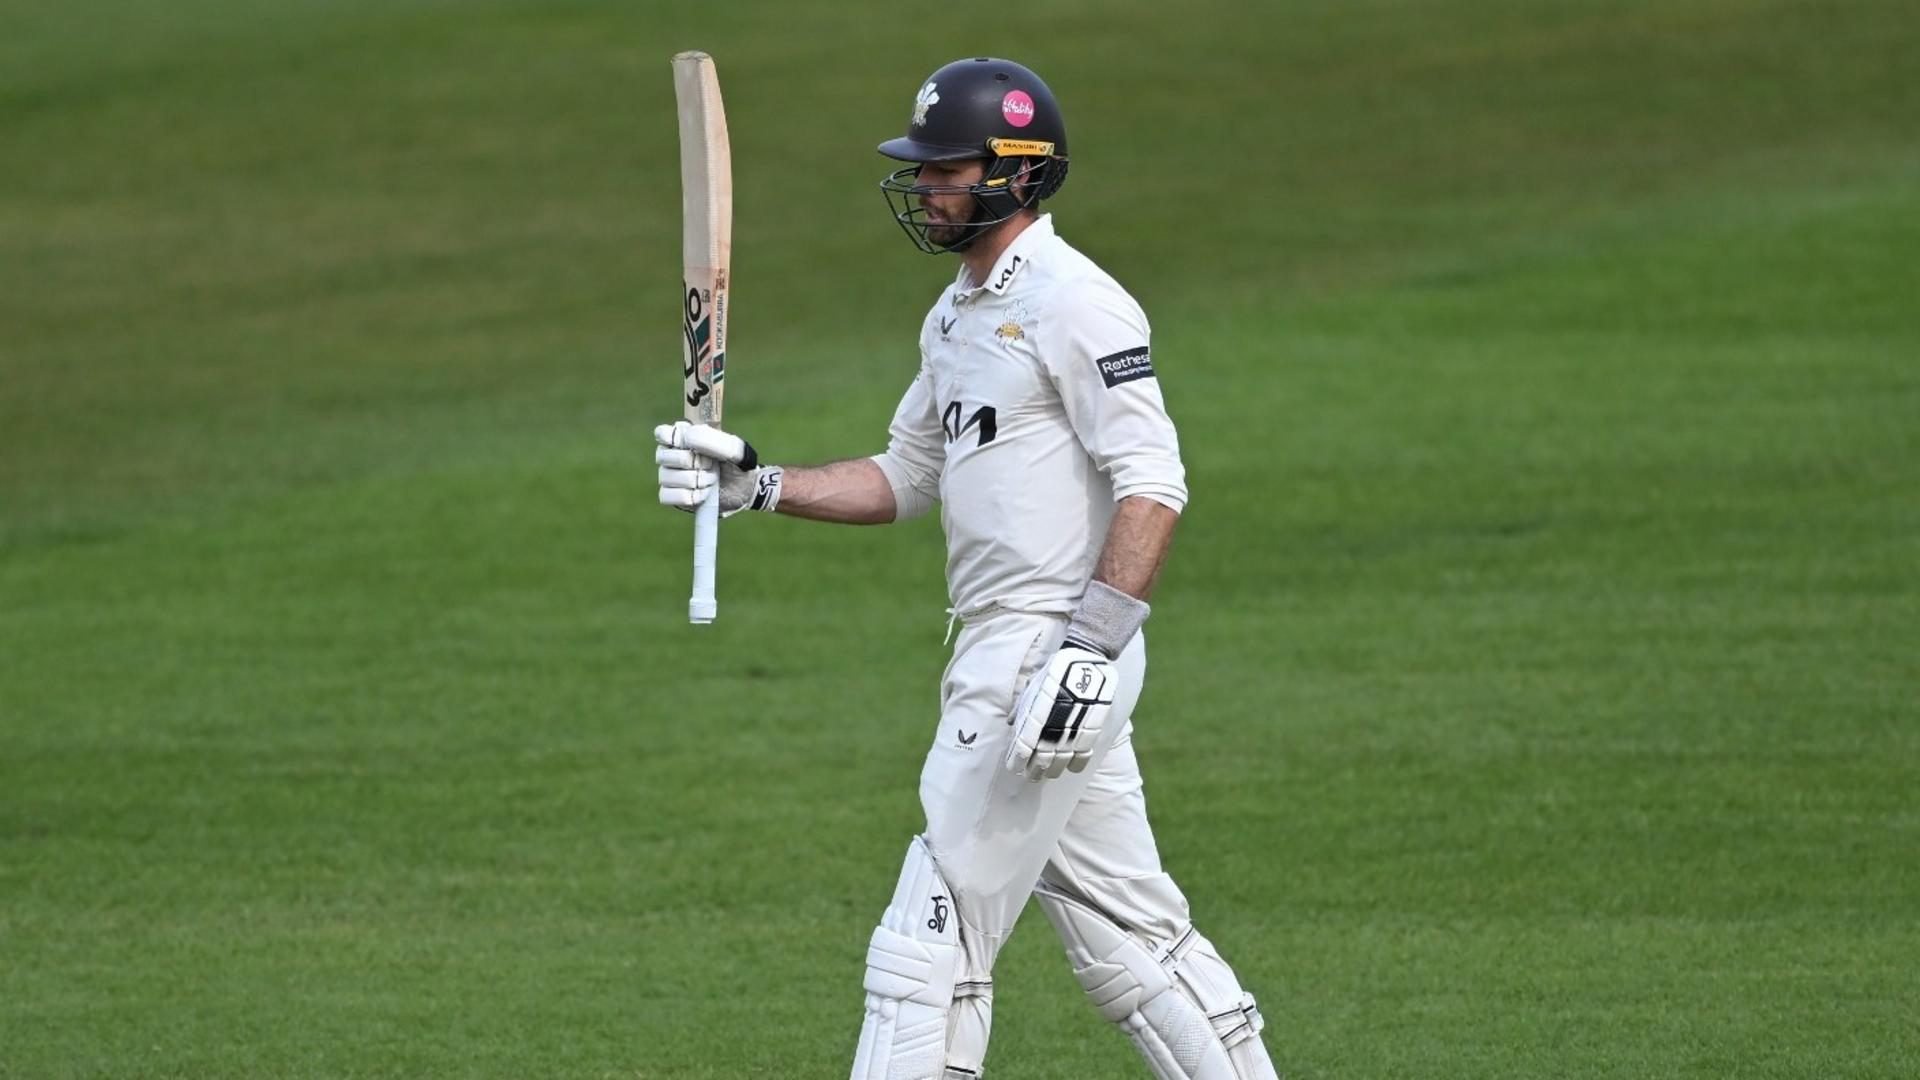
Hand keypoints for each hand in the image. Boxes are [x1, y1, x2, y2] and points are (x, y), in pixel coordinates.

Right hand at [654, 421, 781, 515]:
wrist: (745, 490)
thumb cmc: (736, 464)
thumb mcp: (734, 450)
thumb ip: (715, 440)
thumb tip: (688, 438)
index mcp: (684, 438)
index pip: (662, 433)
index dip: (672, 439)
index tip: (690, 444)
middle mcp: (671, 455)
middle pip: (663, 456)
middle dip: (692, 463)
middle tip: (710, 465)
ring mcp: (669, 476)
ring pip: (666, 477)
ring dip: (695, 481)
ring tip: (711, 481)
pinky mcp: (671, 496)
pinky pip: (666, 496)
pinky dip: (688, 497)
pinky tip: (702, 495)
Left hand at [1006, 638, 1116, 780]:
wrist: (1085, 662)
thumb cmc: (1054, 672)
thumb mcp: (1033, 686)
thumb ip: (1022, 708)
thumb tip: (1012, 724)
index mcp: (1036, 717)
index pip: (1023, 747)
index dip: (1017, 761)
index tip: (1013, 768)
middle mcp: (1054, 728)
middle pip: (1041, 758)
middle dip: (1034, 770)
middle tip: (1029, 776)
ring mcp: (1074, 731)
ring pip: (1061, 760)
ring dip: (1052, 770)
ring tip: (1047, 775)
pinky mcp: (1091, 731)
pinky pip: (1083, 754)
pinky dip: (1076, 764)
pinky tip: (1070, 768)